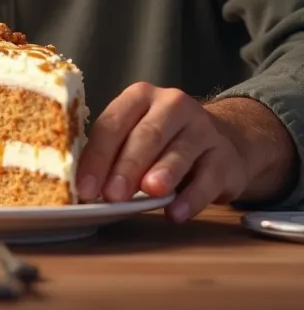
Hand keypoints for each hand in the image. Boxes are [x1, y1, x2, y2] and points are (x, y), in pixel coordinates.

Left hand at [76, 83, 249, 222]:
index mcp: (140, 97)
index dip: (97, 156)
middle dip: (128, 165)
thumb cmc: (165, 141)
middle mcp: (172, 105)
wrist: (221, 141)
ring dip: (163, 172)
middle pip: (147, 134)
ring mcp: (202, 128)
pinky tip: (177, 213)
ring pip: (180, 151)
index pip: (113, 123)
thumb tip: (88, 188)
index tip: (85, 187)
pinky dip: (192, 197)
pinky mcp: (225, 157)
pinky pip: (208, 177)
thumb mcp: (136, 136)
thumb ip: (115, 154)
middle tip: (112, 195)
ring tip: (149, 192)